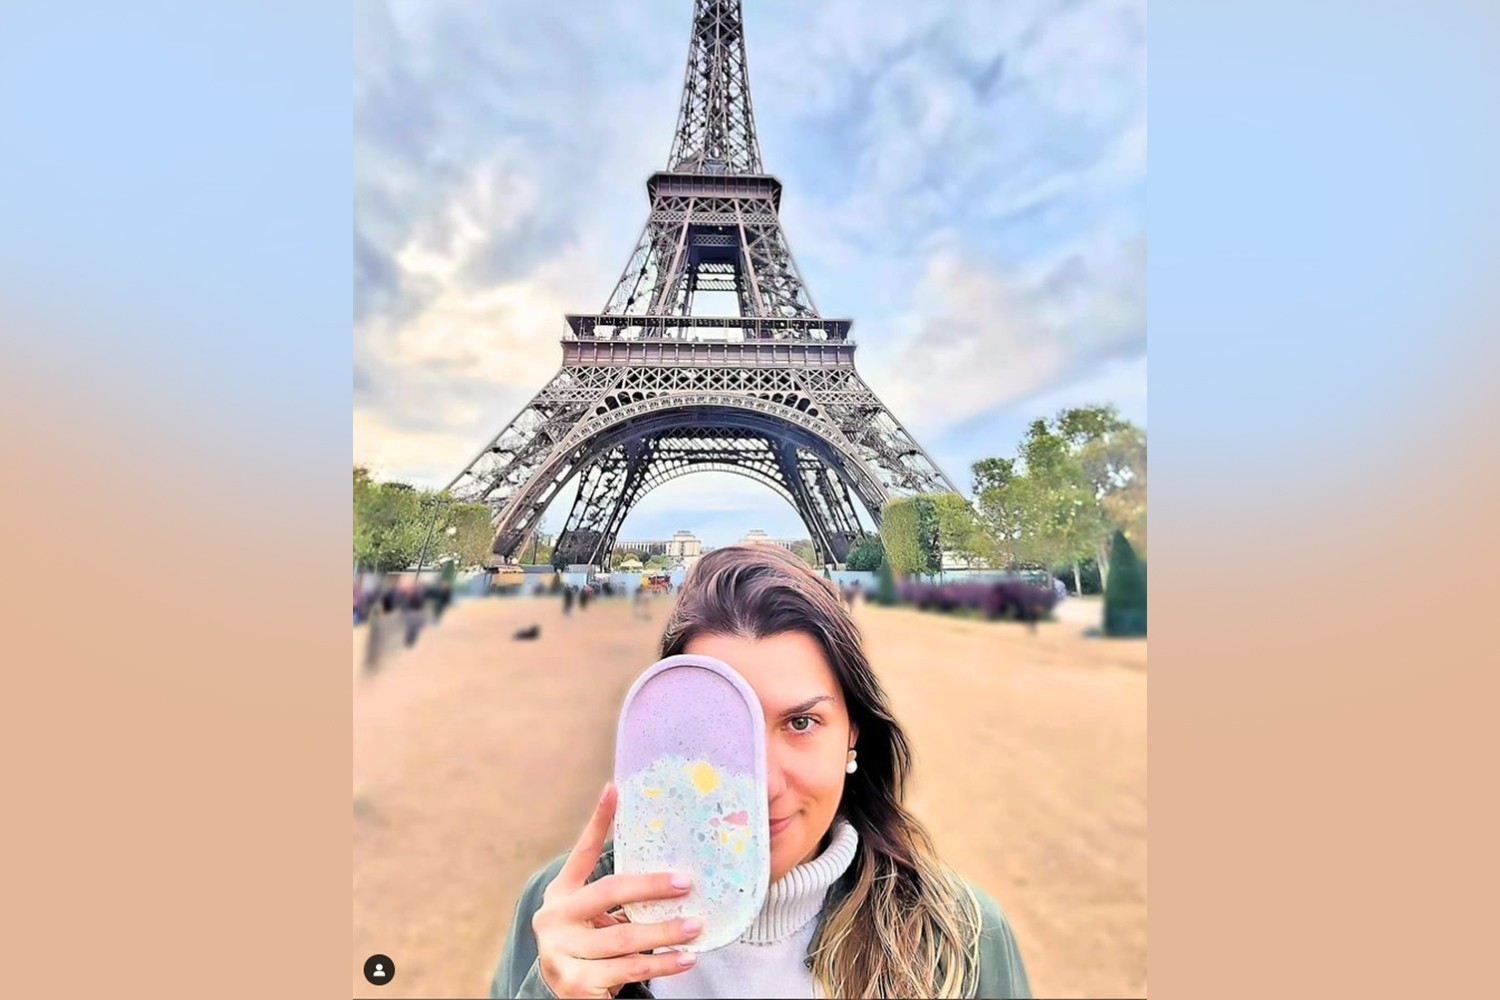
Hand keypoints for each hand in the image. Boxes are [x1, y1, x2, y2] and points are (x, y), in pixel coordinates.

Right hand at [532, 783, 703, 997]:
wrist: (564, 998)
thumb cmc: (588, 948)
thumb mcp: (592, 917)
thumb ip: (616, 896)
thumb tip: (670, 868)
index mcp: (560, 895)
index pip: (581, 852)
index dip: (598, 821)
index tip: (615, 790)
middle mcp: (554, 919)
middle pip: (609, 893)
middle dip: (651, 887)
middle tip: (685, 883)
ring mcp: (561, 952)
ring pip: (625, 937)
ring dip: (665, 932)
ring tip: (694, 927)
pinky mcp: (576, 984)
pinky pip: (629, 969)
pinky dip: (661, 965)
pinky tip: (684, 959)